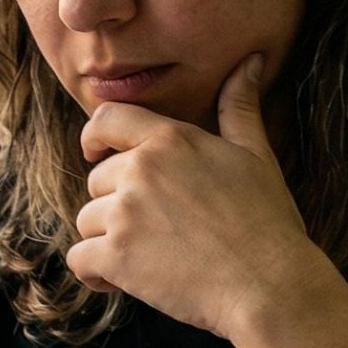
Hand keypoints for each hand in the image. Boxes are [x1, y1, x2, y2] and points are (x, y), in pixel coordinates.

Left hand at [67, 54, 331, 342]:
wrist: (269, 285)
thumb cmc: (267, 222)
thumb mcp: (256, 155)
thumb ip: (239, 107)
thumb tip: (250, 62)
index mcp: (170, 140)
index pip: (106, 118)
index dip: (94, 137)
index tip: (95, 154)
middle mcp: (140, 169)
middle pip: (97, 181)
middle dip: (116, 205)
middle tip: (157, 230)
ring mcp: (125, 212)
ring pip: (88, 222)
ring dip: (108, 241)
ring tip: (151, 257)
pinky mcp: (115, 256)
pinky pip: (78, 260)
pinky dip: (94, 273)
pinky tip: (123, 281)